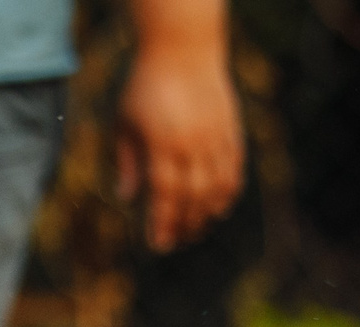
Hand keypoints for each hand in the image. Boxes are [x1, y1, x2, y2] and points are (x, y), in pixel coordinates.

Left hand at [115, 38, 244, 251]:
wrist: (183, 49)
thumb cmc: (146, 86)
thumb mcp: (126, 122)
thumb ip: (129, 162)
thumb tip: (126, 198)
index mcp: (164, 144)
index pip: (166, 195)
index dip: (164, 223)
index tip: (158, 244)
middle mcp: (193, 144)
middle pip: (194, 198)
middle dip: (185, 225)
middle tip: (176, 242)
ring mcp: (216, 137)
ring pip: (218, 187)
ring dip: (208, 214)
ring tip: (197, 230)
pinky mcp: (231, 130)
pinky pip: (234, 169)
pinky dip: (228, 192)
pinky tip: (219, 207)